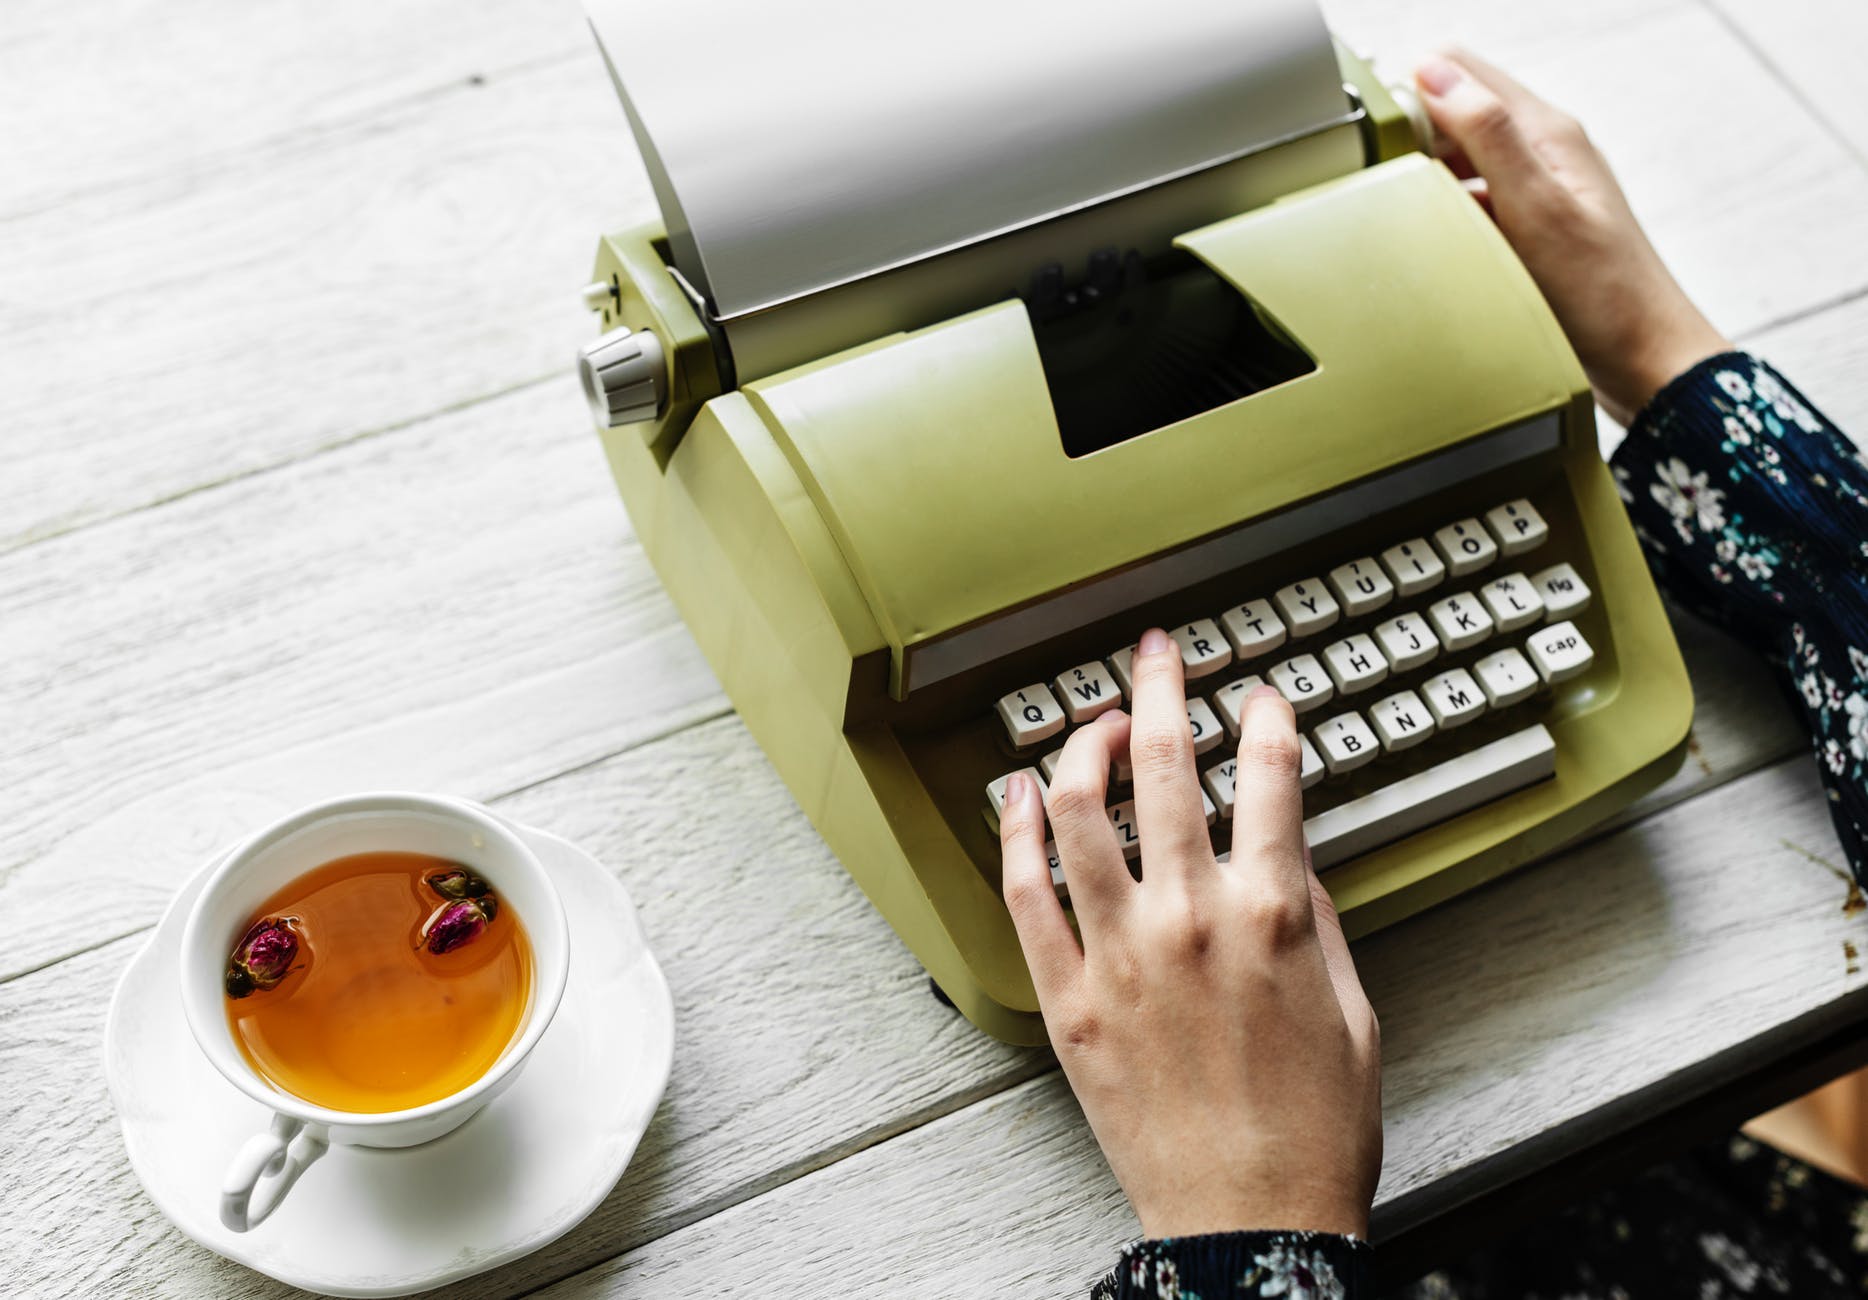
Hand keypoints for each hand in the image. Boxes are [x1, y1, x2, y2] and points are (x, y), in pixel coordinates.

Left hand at [998, 627, 1381, 1238]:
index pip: (1270, 773)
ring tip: (1092, 723)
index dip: (1266, 716)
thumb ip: (1313, 911)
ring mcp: (1120, 953)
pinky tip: (1018, 795)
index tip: (1259, 697)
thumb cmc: (1312, 1131)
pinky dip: (1015, 830)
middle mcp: (1191, 917)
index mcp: (1274, 913)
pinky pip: (1024, 891)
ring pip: (1081, 810)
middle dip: (1162, 688)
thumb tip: (1284, 840)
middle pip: (1165, 763)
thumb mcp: (1352, 1005)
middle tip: (1159, 656)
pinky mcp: (1067, 998)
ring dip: (1084, 744)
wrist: (1250, 1224)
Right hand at [1413, 49, 1731, 425]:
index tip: (1379, 139)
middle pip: (1453, 111)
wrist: (1643, 357)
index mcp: (1546, 132)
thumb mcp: (1537, 207)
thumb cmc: (1604, 293)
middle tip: (1382, 184)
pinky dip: (1444, 213)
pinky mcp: (1528, 225)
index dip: (1410, 93)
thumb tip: (1436, 73)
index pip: (1459, 69)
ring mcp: (1535, 188)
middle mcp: (1541, 151)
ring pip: (1457, 158)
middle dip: (1409, 136)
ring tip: (1402, 214)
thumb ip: (1488, 134)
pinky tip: (1435, 244)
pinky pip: (1470, 200)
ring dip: (1424, 175)